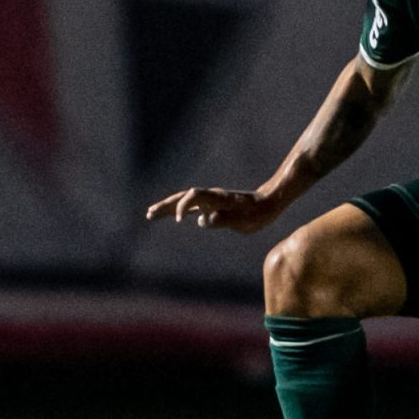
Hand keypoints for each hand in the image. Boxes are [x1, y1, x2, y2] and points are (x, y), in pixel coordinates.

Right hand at [144, 186, 285, 233]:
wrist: (268, 202)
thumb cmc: (258, 213)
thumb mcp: (243, 220)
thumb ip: (223, 220)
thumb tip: (202, 221)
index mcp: (218, 198)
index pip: (194, 196)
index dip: (184, 206)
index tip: (181, 221)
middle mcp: (211, 196)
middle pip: (183, 197)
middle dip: (166, 205)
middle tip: (149, 213)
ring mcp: (210, 200)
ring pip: (184, 201)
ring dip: (168, 207)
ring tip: (150, 214)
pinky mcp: (212, 205)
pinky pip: (191, 207)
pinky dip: (179, 211)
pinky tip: (172, 217)